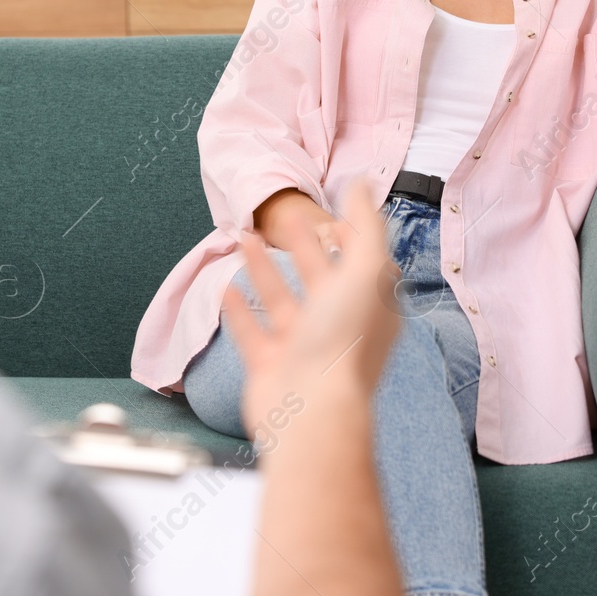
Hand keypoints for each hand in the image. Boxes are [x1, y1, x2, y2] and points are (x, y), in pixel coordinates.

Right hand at [221, 177, 400, 446]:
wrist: (309, 412)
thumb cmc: (341, 343)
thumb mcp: (364, 271)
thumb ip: (365, 224)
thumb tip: (361, 182)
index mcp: (370, 307)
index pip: (363, 263)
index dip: (350, 236)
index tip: (332, 212)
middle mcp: (339, 327)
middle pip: (321, 278)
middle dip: (304, 246)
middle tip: (282, 217)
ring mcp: (302, 348)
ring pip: (282, 300)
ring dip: (263, 269)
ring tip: (243, 238)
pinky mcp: (270, 366)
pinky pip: (253, 332)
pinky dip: (240, 309)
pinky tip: (226, 287)